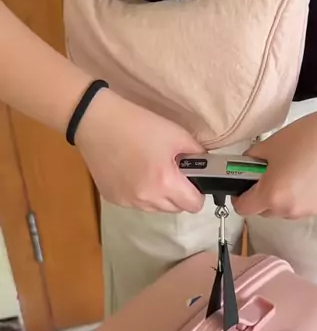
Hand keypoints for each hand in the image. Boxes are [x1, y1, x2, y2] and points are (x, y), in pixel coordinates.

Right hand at [75, 89, 204, 213]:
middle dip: (179, 194)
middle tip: (171, 171)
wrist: (96, 121)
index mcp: (165, 182)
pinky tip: (133, 173)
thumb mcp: (176, 134)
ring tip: (150, 170)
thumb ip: (197, 154)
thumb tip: (205, 167)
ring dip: (160, 196)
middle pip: (176, 209)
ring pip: (156, 208)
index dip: (197, 192)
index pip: (194, 205)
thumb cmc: (138, 124)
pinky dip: (140, 193)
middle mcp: (146, 198)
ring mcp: (128, 201)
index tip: (192, 179)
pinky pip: (137, 204)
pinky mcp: (113, 199)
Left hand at [233, 105, 316, 218]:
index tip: (244, 184)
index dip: (239, 196)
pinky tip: (309, 176)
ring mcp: (306, 211)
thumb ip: (250, 161)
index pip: (243, 209)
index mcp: (271, 195)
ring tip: (292, 173)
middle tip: (270, 173)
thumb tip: (245, 167)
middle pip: (263, 211)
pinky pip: (301, 207)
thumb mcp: (268, 145)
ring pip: (283, 211)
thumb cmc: (305, 137)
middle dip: (261, 196)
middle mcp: (287, 210)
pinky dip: (299, 197)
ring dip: (281, 198)